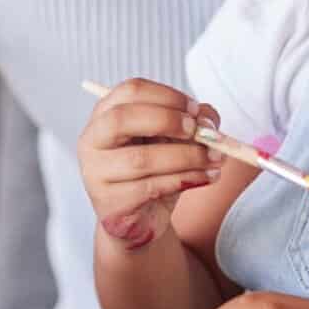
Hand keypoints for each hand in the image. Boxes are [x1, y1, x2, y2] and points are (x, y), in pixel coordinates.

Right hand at [77, 78, 222, 250]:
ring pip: (141, 159)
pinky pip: (149, 188)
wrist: (142, 217)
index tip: (195, 109)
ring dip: (187, 156)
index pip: (131, 91)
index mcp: (106, 113)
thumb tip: (207, 122)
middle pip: (123, 118)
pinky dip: (184, 180)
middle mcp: (93, 140)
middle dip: (167, 120)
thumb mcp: (174, 139)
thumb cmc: (156, 170)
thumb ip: (192, 123)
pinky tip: (205, 177)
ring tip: (215, 159)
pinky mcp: (109, 203)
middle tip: (198, 131)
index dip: (167, 96)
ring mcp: (96, 173)